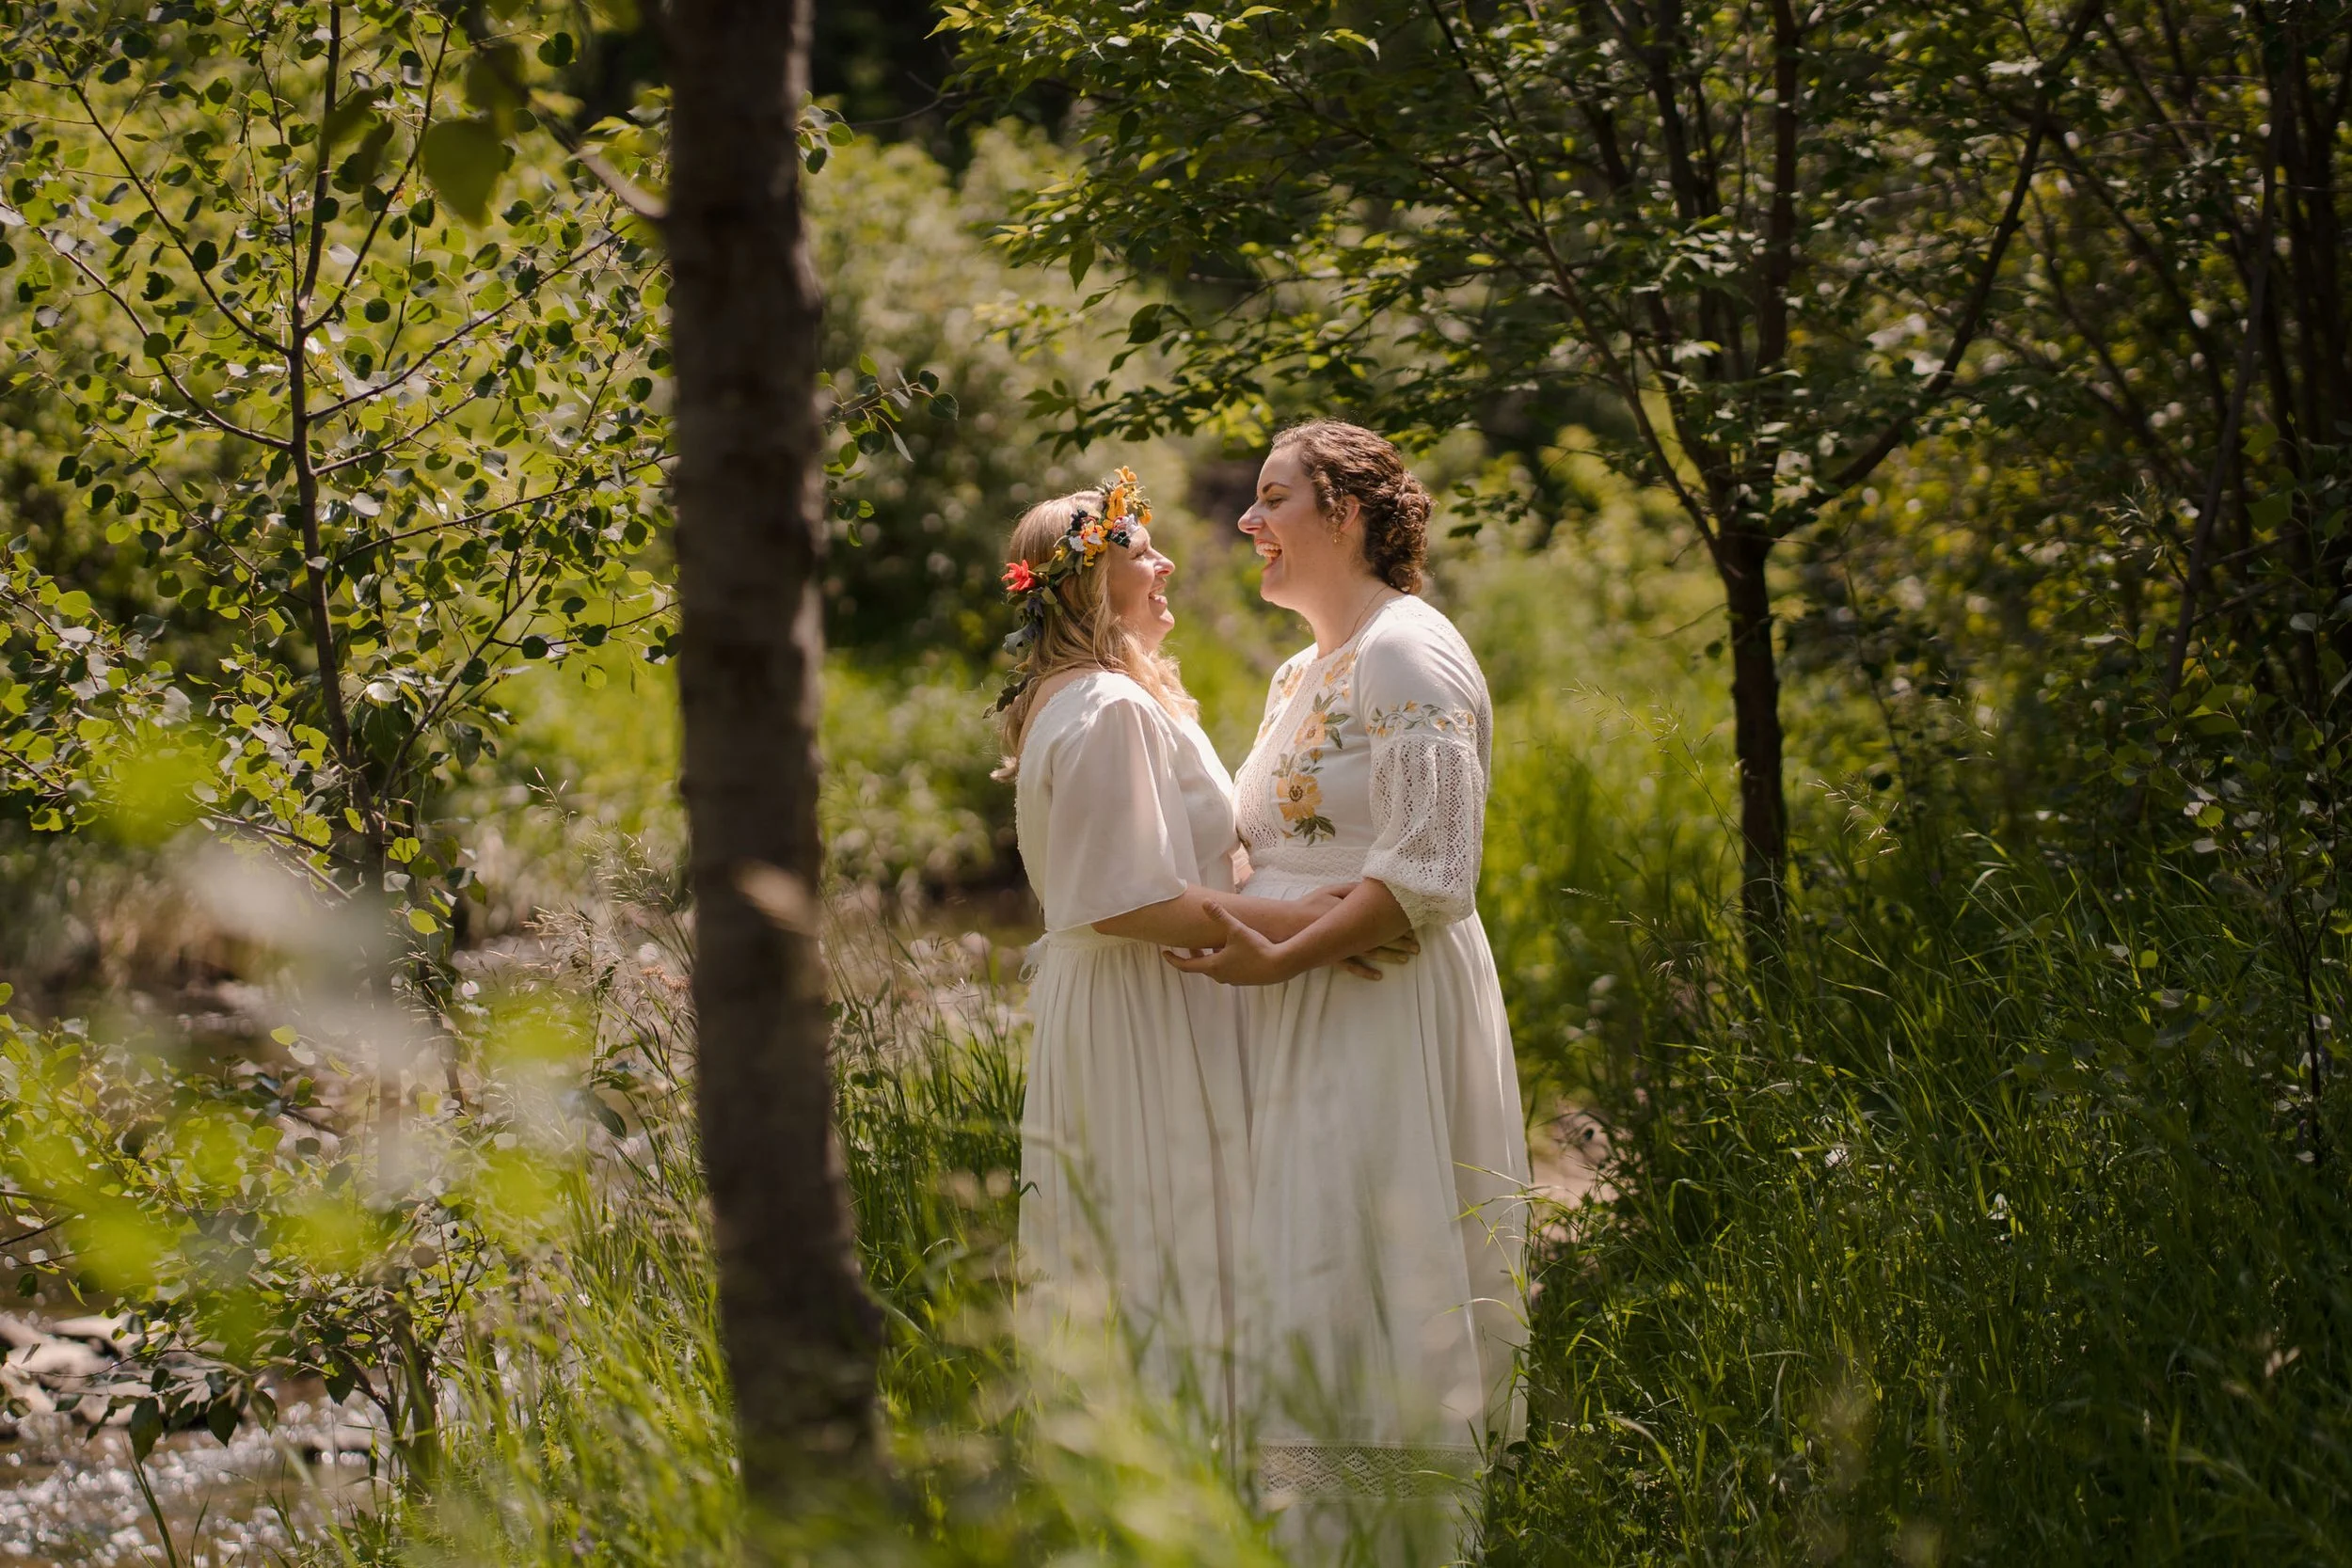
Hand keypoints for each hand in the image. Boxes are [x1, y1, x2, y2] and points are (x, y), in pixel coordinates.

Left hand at [1162, 904, 1298, 986]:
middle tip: (1189, 944)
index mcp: (1214, 966)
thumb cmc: (1256, 948)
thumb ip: (1220, 916)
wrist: (1280, 965)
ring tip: (1211, 945)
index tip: (1165, 954)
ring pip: (1215, 968)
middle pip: (1200, 966)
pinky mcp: (1245, 979)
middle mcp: (1221, 975)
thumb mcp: (1236, 929)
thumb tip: (1205, 902)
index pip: (1187, 965)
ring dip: (1210, 957)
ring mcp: (1233, 979)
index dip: (1174, 959)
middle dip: (1193, 955)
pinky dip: (1223, 961)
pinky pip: (1228, 970)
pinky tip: (1232, 950)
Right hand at [1312, 883, 1416, 978]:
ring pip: (1372, 952)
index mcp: (1353, 914)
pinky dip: (1365, 972)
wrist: (1286, 924)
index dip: (1398, 924)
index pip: (1381, 919)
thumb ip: (1352, 890)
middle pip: (1381, 937)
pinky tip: (1378, 976)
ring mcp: (1343, 946)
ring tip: (1406, 958)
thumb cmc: (1309, 905)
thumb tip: (1373, 887)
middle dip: (1400, 942)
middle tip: (1418, 946)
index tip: (1413, 926)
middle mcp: (1351, 932)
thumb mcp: (1331, 891)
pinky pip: (1352, 967)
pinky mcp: (1334, 956)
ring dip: (1390, 956)